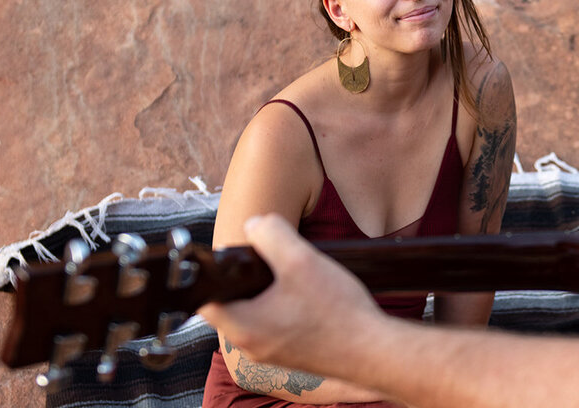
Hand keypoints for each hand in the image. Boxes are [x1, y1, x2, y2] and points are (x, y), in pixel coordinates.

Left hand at [197, 214, 386, 376]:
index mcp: (242, 326)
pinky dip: (286, 308)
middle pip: (233, 301)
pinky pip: (275, 325)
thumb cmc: (336, 311)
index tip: (240, 255)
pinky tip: (311, 297)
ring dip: (271, 292)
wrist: (372, 350)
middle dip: (252, 278)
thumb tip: (253, 224)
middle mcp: (249, 345)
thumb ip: (270, 233)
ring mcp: (269, 353)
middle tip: (278, 261)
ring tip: (298, 278)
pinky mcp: (289, 355)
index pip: (206, 296)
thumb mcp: (300, 259)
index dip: (219, 270)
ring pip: (256, 313)